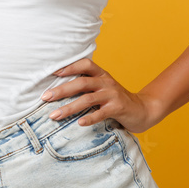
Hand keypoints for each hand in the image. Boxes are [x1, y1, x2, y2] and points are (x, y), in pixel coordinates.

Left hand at [40, 58, 162, 134]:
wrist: (143, 110)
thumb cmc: (116, 100)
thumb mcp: (103, 88)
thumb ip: (87, 86)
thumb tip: (58, 89)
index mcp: (101, 74)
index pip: (85, 64)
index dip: (69, 66)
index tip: (52, 73)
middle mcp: (106, 82)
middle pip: (81, 82)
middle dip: (61, 90)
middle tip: (45, 97)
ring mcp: (113, 95)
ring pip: (88, 99)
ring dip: (69, 107)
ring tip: (54, 115)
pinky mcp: (118, 108)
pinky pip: (102, 113)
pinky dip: (90, 118)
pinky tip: (79, 123)